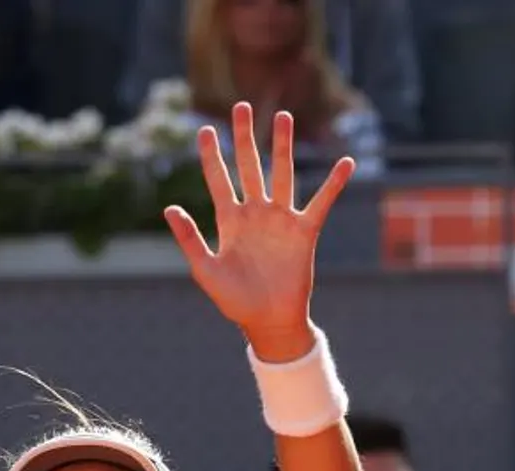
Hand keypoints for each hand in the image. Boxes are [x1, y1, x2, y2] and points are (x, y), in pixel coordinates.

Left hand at [164, 103, 355, 355]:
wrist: (266, 320)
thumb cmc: (233, 299)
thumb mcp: (204, 269)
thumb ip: (188, 238)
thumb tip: (170, 208)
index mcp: (229, 221)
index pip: (219, 180)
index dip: (211, 156)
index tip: (204, 129)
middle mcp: (255, 213)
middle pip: (250, 166)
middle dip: (245, 137)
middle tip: (240, 106)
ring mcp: (281, 220)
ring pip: (283, 174)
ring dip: (282, 146)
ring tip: (282, 117)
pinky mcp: (305, 232)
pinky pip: (321, 202)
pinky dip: (333, 184)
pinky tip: (344, 162)